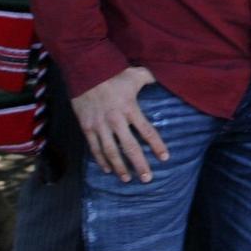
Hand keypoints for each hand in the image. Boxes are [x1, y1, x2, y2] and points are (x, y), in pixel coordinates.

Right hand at [71, 66, 168, 182]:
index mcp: (130, 108)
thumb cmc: (113, 72)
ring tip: (128, 179)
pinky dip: (101, 160)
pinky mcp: (87, 127)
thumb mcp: (136, 74)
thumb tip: (162, 80)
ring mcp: (100, 125)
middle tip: (147, 179)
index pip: (147, 131)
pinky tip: (107, 169)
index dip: (157, 146)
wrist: (85, 70)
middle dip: (140, 164)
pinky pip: (94, 147)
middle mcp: (116, 120)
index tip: (164, 158)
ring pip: (111, 152)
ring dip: (120, 167)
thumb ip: (150, 79)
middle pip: (130, 148)